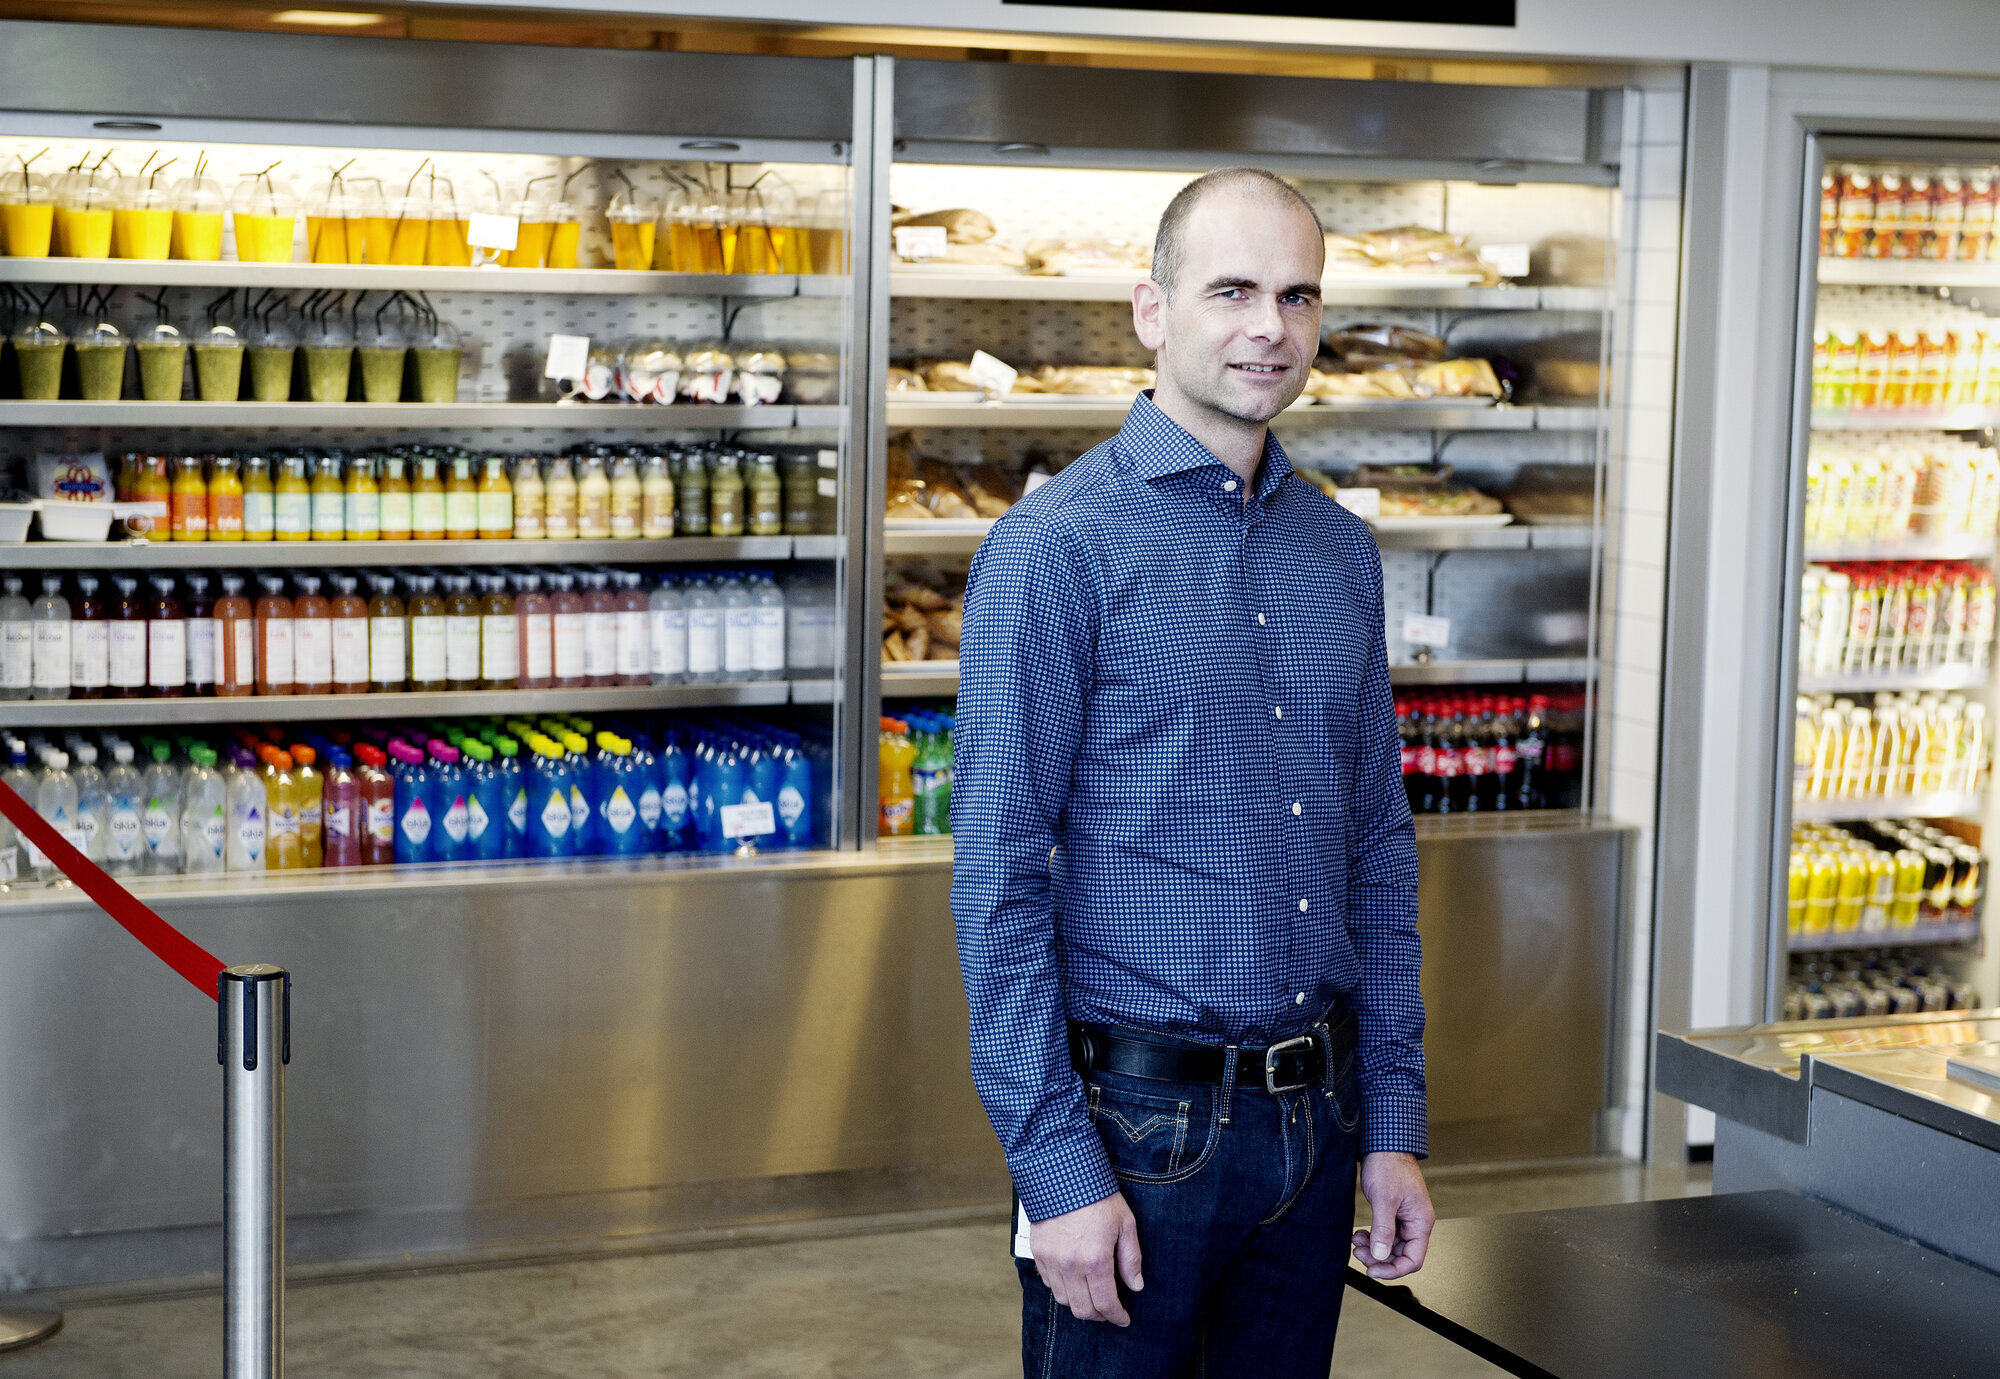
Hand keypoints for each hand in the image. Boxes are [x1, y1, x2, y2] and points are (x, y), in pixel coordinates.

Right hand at [1029, 1191, 1143, 1325]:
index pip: (1106, 1304)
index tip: (1123, 1318)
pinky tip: (1073, 1281)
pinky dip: (1062, 1289)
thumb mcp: (1125, 1224)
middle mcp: (1071, 1266)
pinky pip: (1049, 1283)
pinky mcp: (1038, 1253)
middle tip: (1109, 1310)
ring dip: (1080, 1304)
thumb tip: (1136, 1285)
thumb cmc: (1098, 1196)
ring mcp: (1051, 1261)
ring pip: (1064, 1301)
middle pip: (1083, 1310)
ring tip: (1091, 1296)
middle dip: (1099, 1316)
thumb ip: (1131, 1258)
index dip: (1117, 1316)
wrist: (1063, 1174)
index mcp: (1096, 1260)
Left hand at [1351, 1151, 1433, 1280]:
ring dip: (1373, 1248)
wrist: (1383, 1143)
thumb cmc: (1389, 1165)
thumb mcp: (1384, 1199)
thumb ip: (1383, 1230)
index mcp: (1421, 1222)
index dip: (1393, 1270)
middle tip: (1359, 1253)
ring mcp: (1404, 1218)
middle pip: (1400, 1255)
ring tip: (1356, 1241)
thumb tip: (1381, 1256)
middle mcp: (1415, 1222)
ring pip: (1390, 1246)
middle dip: (1379, 1258)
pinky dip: (1372, 1237)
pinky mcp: (1393, 1213)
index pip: (1413, 1260)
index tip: (1373, 1270)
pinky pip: (1384, 1234)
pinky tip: (1359, 1233)